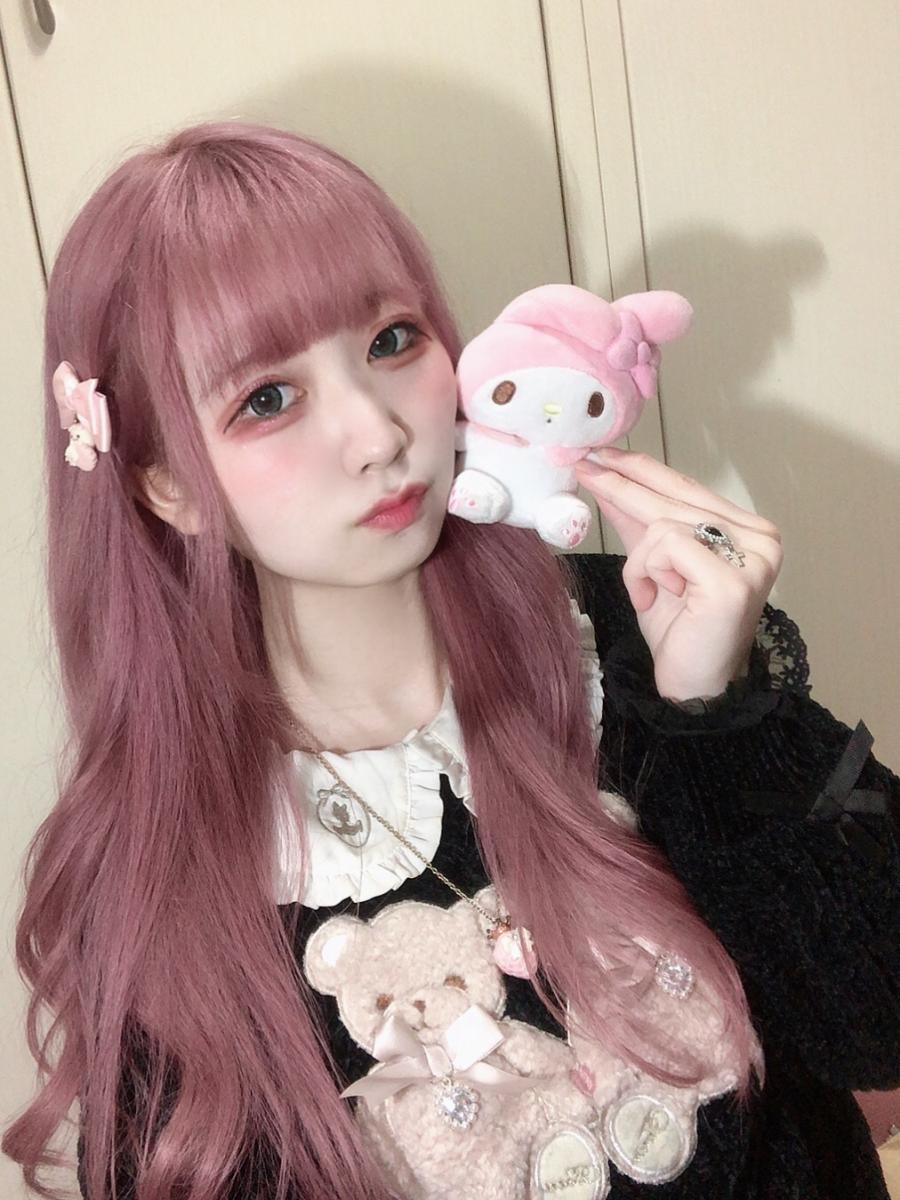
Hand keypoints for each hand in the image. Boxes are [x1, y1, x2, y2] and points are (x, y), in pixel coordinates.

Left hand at [574, 447, 783, 701]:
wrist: (693, 688)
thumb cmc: (679, 631)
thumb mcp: (652, 567)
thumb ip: (638, 524)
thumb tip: (607, 479)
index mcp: (748, 530)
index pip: (687, 487)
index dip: (643, 469)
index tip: (603, 454)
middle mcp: (760, 539)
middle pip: (675, 496)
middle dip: (622, 483)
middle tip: (585, 464)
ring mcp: (752, 558)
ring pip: (664, 522)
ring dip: (640, 562)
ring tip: (648, 592)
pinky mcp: (731, 580)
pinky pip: (664, 546)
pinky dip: (646, 573)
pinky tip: (656, 599)